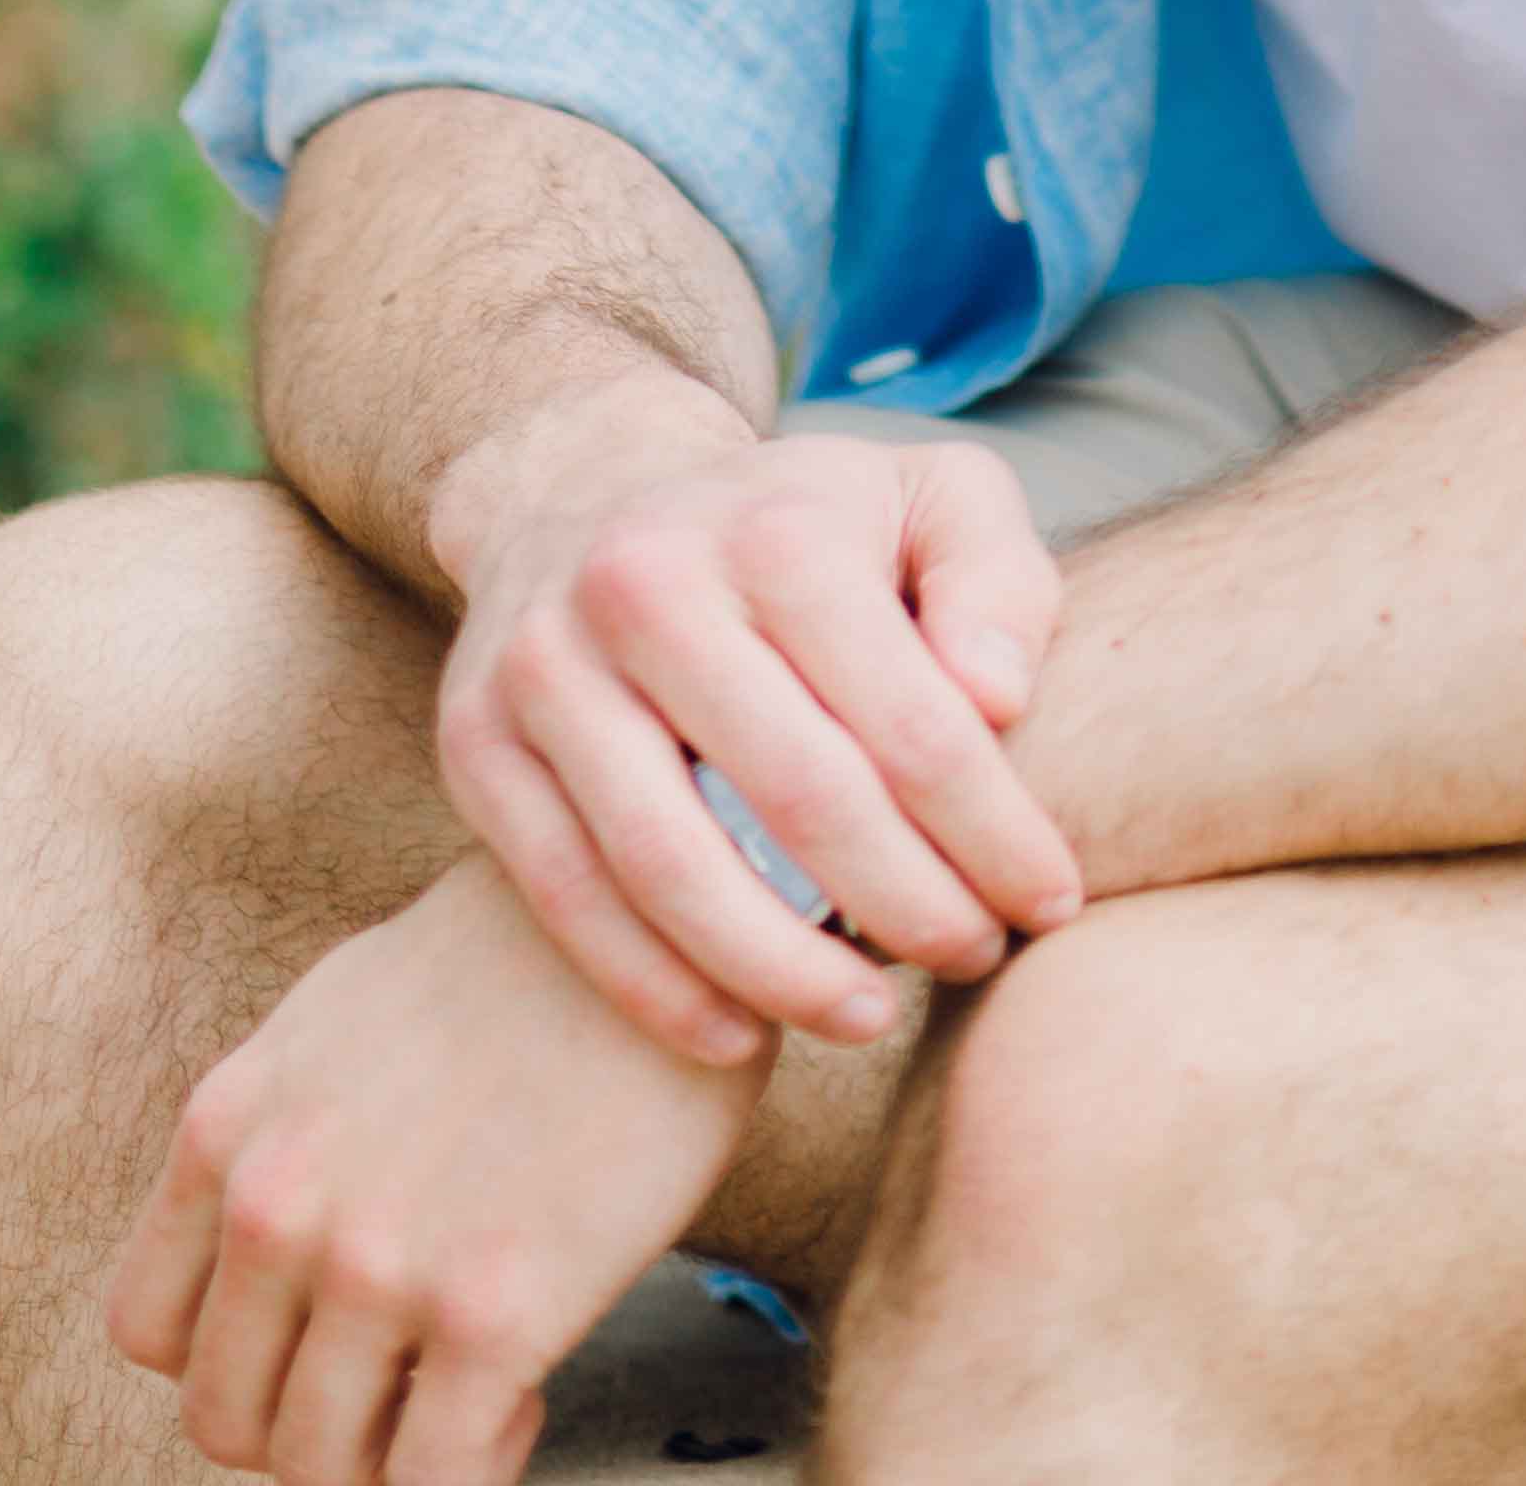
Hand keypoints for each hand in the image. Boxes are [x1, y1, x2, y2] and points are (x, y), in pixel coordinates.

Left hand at [103, 845, 753, 1485]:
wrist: (659, 906)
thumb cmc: (514, 955)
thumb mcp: (333, 1018)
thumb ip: (280, 1135)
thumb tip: (270, 1240)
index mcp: (226, 1126)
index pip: (149, 1331)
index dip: (237, 1355)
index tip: (314, 1338)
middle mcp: (275, 1204)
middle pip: (228, 1420)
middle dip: (313, 1418)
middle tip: (401, 1375)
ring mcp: (377, 1266)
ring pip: (319, 1470)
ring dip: (392, 1453)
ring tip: (472, 1383)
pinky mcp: (490, 1316)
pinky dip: (470, 1473)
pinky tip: (525, 1394)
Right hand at [434, 397, 1079, 1059]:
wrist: (588, 491)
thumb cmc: (801, 526)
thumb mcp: (928, 499)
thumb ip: (997, 582)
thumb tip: (999, 699)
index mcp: (775, 527)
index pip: (911, 716)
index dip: (994, 833)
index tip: (1049, 902)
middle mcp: (646, 582)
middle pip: (798, 797)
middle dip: (909, 908)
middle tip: (974, 959)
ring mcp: (546, 665)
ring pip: (671, 865)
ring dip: (785, 972)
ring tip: (872, 1018)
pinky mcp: (476, 742)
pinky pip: (568, 897)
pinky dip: (656, 990)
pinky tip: (744, 1034)